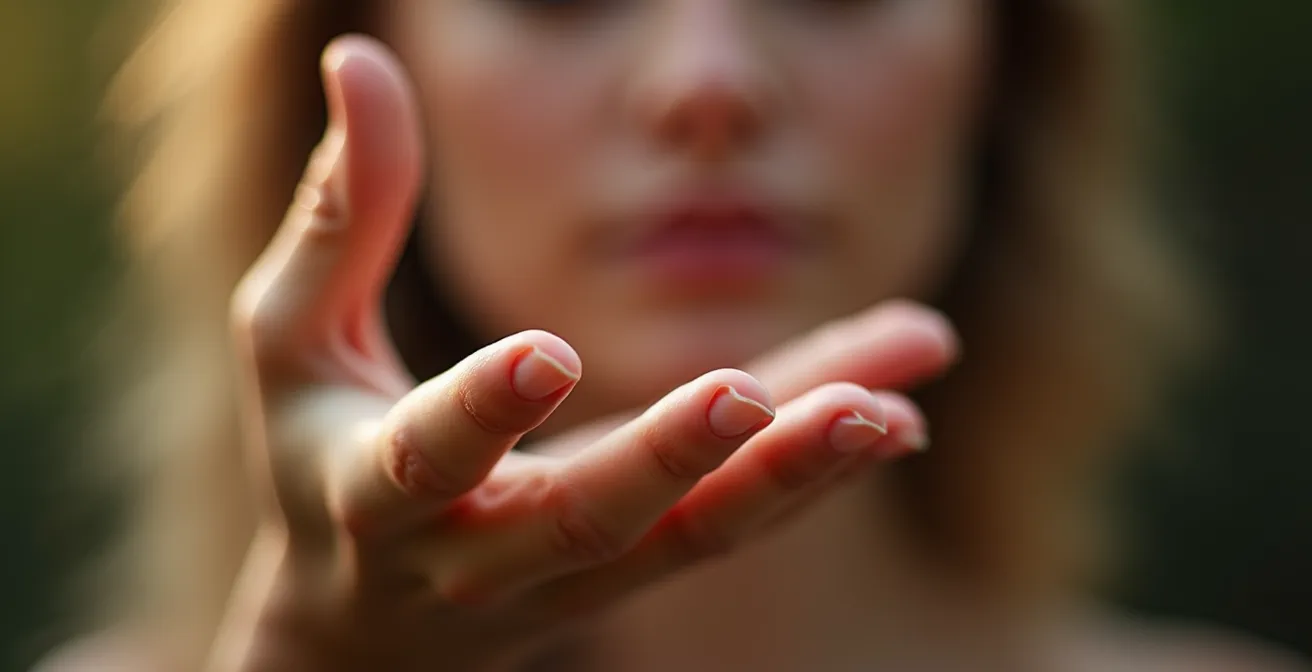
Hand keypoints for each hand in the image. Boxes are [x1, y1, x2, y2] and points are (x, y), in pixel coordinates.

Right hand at [210, 35, 957, 671]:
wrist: (371, 626)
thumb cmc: (316, 448)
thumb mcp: (296, 340)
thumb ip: (339, 214)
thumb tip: (358, 59)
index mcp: (373, 493)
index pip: (426, 459)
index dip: (481, 410)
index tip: (547, 352)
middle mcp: (479, 554)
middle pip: (583, 518)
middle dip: (664, 460)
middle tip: (747, 391)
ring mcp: (572, 578)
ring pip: (688, 539)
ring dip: (788, 479)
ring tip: (887, 410)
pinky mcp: (639, 570)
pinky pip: (734, 528)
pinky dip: (813, 479)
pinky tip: (898, 412)